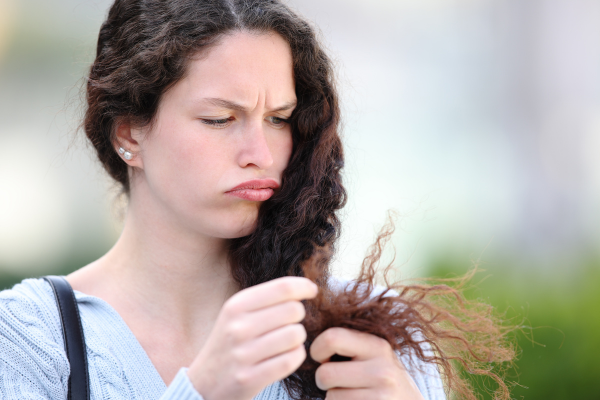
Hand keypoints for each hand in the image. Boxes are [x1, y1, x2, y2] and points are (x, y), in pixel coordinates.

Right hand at [187, 277, 317, 399]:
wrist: (203, 385)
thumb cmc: (228, 345)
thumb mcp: (236, 315)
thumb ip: (265, 299)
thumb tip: (305, 286)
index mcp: (235, 306)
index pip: (282, 288)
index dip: (304, 287)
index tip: (312, 290)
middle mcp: (238, 327)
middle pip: (294, 310)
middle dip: (298, 317)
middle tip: (289, 324)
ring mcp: (243, 354)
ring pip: (296, 335)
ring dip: (297, 339)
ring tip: (285, 343)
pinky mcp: (250, 378)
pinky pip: (292, 359)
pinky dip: (295, 357)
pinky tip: (285, 357)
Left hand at [310, 327, 424, 399]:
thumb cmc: (381, 378)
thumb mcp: (374, 355)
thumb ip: (349, 344)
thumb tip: (304, 338)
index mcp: (378, 346)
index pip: (332, 338)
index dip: (317, 349)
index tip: (322, 357)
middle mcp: (382, 370)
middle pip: (325, 373)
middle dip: (322, 380)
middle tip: (334, 381)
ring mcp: (381, 395)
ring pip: (330, 396)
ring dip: (333, 398)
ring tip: (351, 394)